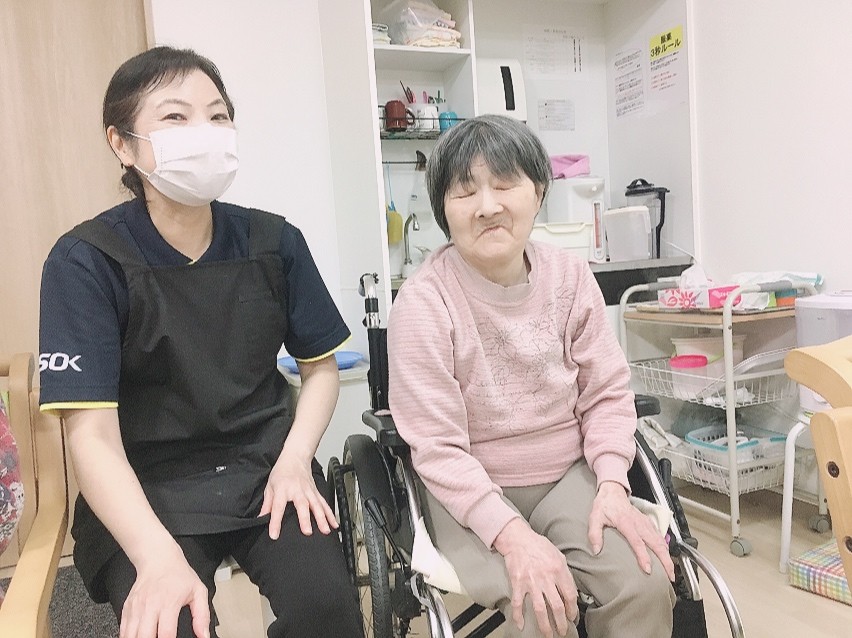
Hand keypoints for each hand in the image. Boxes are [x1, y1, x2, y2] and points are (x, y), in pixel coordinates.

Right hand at [120, 545, 208, 637]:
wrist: (158, 559)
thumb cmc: (179, 575)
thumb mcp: (198, 591)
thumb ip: (202, 615)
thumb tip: (204, 635)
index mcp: (169, 603)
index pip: (166, 634)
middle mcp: (150, 606)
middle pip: (145, 637)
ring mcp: (136, 608)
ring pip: (130, 635)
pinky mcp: (126, 608)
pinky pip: (123, 630)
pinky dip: (128, 637)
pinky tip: (138, 637)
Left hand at [260, 455, 337, 538]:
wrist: (295, 457)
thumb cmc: (282, 471)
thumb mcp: (270, 486)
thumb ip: (267, 504)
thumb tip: (261, 519)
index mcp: (282, 489)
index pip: (278, 507)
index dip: (275, 521)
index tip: (274, 534)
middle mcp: (297, 490)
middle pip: (302, 505)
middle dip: (305, 519)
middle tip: (307, 531)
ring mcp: (309, 491)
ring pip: (317, 505)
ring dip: (322, 518)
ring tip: (325, 530)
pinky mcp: (316, 492)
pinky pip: (324, 504)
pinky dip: (330, 514)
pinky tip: (334, 524)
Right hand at [493, 518, 577, 637]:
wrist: (518, 539)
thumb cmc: (539, 546)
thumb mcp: (558, 556)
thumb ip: (565, 574)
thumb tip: (571, 592)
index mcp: (559, 570)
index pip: (570, 595)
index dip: (572, 609)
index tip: (572, 617)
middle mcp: (546, 578)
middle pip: (557, 606)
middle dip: (561, 623)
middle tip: (562, 631)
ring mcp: (531, 582)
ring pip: (540, 609)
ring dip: (545, 625)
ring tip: (548, 634)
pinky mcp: (517, 583)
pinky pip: (518, 603)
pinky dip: (518, 615)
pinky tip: (520, 625)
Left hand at [587, 482, 675, 580]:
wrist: (613, 492)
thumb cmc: (605, 505)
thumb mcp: (595, 518)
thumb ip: (594, 534)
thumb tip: (596, 550)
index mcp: (626, 523)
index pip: (637, 542)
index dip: (643, 556)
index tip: (648, 569)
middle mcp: (639, 523)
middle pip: (656, 543)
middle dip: (665, 560)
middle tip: (669, 576)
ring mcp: (645, 523)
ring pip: (661, 541)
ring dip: (668, 556)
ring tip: (671, 572)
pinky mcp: (648, 523)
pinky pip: (660, 536)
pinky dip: (666, 548)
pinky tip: (667, 557)